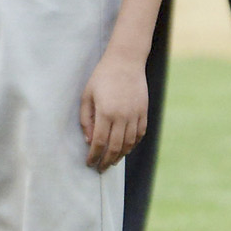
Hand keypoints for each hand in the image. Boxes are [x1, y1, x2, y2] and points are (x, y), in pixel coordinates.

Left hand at [79, 50, 148, 169]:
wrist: (126, 61)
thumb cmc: (102, 77)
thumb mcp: (87, 96)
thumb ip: (85, 119)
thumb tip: (89, 140)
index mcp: (105, 112)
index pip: (99, 142)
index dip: (94, 156)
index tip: (90, 163)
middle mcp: (122, 116)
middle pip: (115, 146)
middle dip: (106, 160)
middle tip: (101, 168)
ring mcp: (135, 114)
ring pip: (129, 143)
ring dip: (120, 155)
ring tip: (112, 161)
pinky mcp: (144, 111)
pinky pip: (140, 133)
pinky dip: (133, 144)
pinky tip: (126, 148)